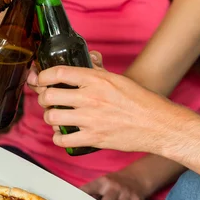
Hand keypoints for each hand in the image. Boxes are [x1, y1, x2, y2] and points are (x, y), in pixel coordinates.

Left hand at [35, 65, 187, 153]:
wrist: (158, 124)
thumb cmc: (141, 101)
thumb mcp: (118, 79)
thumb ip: (99, 71)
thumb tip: (89, 59)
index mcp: (97, 80)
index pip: (59, 72)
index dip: (43, 76)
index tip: (40, 79)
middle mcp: (91, 97)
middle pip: (49, 95)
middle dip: (43, 98)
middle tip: (47, 100)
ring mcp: (90, 119)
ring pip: (52, 117)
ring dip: (49, 117)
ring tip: (55, 117)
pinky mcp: (93, 138)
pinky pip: (62, 140)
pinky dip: (58, 138)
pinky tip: (62, 135)